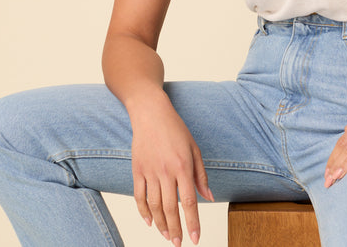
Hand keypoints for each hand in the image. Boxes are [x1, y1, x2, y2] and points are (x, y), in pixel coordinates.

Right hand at [131, 95, 213, 245]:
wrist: (150, 113)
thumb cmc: (175, 128)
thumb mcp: (194, 148)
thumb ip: (201, 175)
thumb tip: (209, 198)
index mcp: (183, 166)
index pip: (189, 201)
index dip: (192, 222)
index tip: (195, 238)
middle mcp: (166, 171)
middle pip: (170, 208)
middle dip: (176, 229)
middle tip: (179, 243)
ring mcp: (149, 171)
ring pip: (154, 205)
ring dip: (161, 224)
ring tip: (167, 235)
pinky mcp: (137, 170)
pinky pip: (139, 196)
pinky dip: (144, 211)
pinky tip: (150, 221)